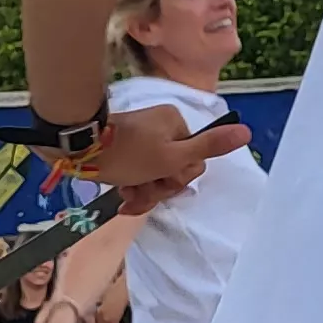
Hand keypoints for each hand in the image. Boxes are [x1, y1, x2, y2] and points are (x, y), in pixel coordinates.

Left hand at [58, 104, 252, 215]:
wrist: (76, 148)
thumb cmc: (128, 154)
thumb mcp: (171, 156)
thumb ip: (208, 147)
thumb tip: (246, 131)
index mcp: (177, 125)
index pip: (193, 160)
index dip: (178, 178)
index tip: (162, 181)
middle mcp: (161, 128)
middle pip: (174, 168)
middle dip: (159, 187)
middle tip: (142, 190)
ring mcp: (141, 139)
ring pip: (155, 175)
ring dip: (144, 192)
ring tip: (127, 198)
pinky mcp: (123, 150)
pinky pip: (138, 173)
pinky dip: (132, 187)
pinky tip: (121, 197)